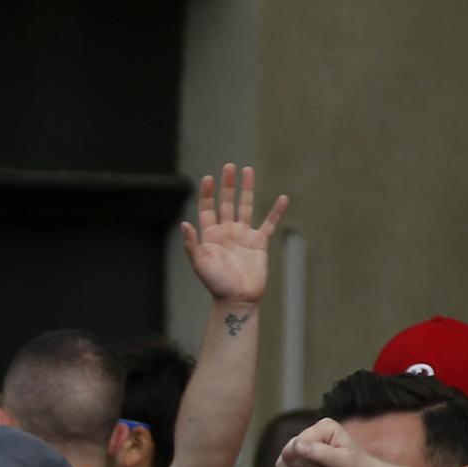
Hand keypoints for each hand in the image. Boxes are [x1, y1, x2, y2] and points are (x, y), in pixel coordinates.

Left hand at [180, 163, 286, 307]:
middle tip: (229, 166)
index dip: (208, 193)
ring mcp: (243, 235)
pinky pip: (269, 223)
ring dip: (247, 189)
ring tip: (248, 170)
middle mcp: (226, 232)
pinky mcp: (259, 242)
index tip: (209, 177)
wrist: (237, 299)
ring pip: (246, 206)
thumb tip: (184, 224)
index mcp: (210, 235)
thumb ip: (192, 244)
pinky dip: (276, 212)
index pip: (208, 209)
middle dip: (227, 185)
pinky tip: (282, 198)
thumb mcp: (200, 264)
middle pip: (226, 203)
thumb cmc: (216, 284)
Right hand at [276, 417, 377, 466]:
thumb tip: (297, 445)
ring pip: (281, 466)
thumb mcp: (344, 463)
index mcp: (322, 428)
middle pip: (288, 454)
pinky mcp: (291, 463)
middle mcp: (307, 434)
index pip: (299, 444)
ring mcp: (297, 449)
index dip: (308, 463)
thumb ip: (322, 453)